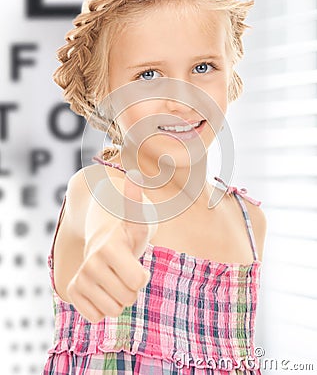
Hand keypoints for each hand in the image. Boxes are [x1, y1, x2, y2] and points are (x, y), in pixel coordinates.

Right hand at [66, 170, 157, 322]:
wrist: (98, 238)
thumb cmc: (124, 232)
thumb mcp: (136, 220)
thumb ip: (138, 203)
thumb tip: (136, 176)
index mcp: (110, 247)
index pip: (139, 282)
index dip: (142, 275)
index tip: (136, 262)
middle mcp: (91, 263)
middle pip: (127, 299)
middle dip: (130, 287)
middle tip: (123, 269)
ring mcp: (80, 278)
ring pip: (113, 311)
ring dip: (118, 297)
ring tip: (114, 277)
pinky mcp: (72, 291)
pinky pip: (96, 317)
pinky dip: (103, 306)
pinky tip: (102, 288)